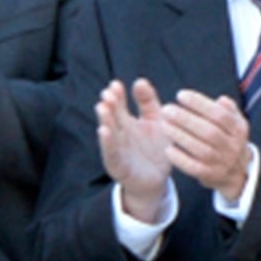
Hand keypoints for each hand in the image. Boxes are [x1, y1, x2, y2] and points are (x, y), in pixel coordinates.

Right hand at [96, 78, 171, 219]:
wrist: (157, 180)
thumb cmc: (155, 148)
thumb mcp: (156, 121)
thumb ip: (149, 102)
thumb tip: (140, 81)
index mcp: (127, 122)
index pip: (119, 105)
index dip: (117, 95)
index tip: (116, 84)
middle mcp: (119, 134)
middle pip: (112, 117)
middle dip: (110, 105)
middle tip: (108, 93)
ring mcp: (117, 149)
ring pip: (109, 133)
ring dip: (105, 120)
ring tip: (102, 107)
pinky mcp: (118, 166)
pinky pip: (111, 153)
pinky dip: (107, 143)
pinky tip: (104, 131)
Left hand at [162, 89, 251, 200]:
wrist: (235, 172)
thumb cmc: (227, 139)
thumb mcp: (234, 123)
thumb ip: (227, 109)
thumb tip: (221, 100)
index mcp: (238, 129)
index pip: (220, 114)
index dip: (199, 104)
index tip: (180, 95)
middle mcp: (232, 146)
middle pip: (209, 132)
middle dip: (186, 119)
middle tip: (167, 110)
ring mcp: (222, 162)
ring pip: (201, 150)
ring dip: (180, 136)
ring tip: (164, 125)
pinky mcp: (210, 175)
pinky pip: (194, 168)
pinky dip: (180, 159)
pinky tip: (168, 149)